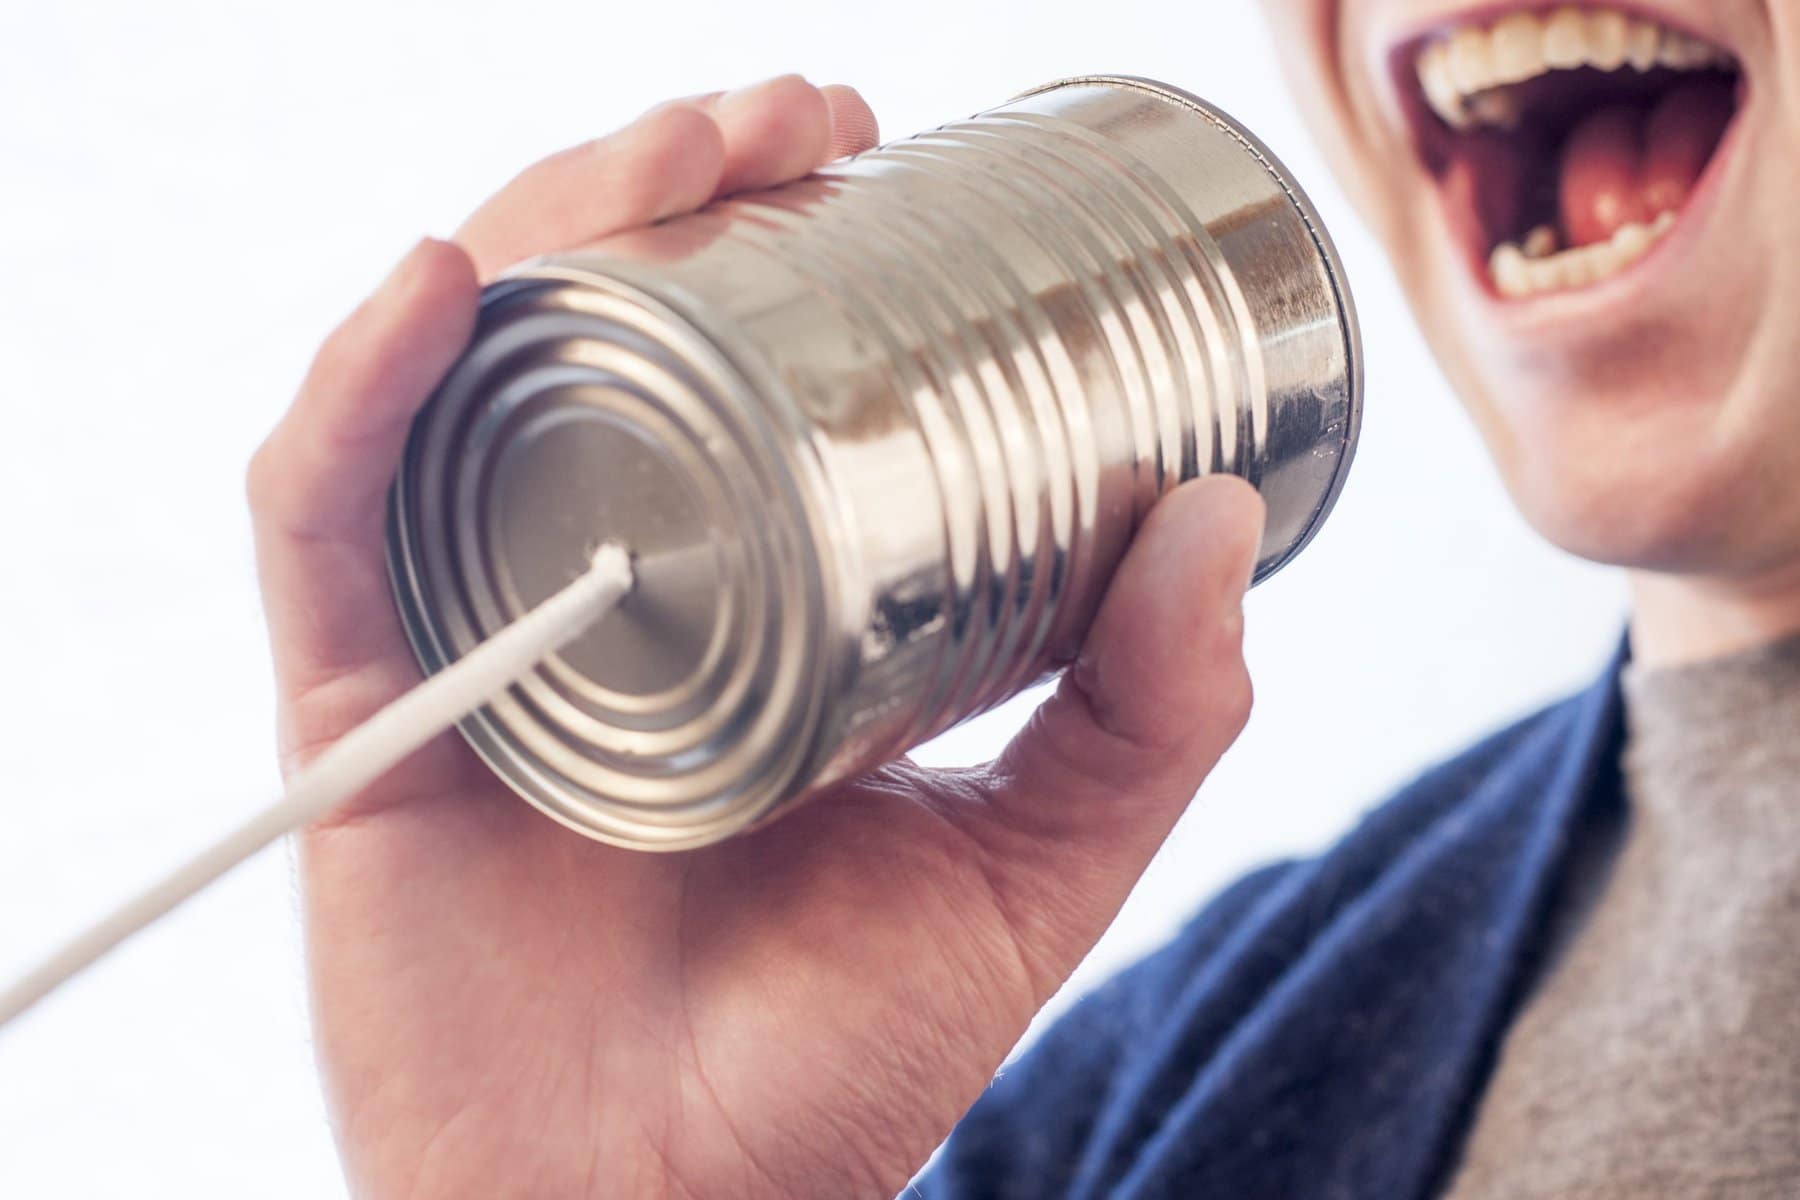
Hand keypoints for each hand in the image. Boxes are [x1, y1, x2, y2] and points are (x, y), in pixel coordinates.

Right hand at [248, 75, 1265, 1199]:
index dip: (778, 236)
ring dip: (542, 225)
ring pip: (461, 378)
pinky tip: (438, 287)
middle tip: (797, 115)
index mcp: (731, 608)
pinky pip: (321, 519)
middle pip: (593, 334)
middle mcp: (592, 590)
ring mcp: (473, 635)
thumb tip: (1219, 513)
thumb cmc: (837, 1067)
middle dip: (675, 186)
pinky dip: (356, 392)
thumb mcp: (1029, 865)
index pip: (725, 372)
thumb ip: (1146, 716)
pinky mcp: (366, 710)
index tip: (873, 150)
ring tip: (668, 149)